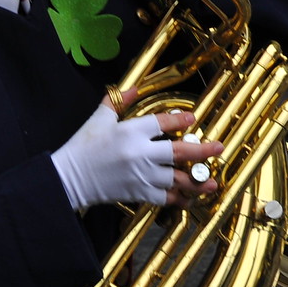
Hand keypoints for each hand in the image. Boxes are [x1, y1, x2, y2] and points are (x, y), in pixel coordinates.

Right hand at [50, 102, 222, 210]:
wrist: (69, 176)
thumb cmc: (83, 145)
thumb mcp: (99, 118)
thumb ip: (118, 101)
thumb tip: (134, 88)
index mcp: (130, 131)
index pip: (162, 123)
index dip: (180, 120)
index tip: (192, 118)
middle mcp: (140, 153)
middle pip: (179, 153)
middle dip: (202, 151)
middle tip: (218, 148)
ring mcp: (141, 175)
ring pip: (177, 179)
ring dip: (197, 181)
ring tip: (211, 181)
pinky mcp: (139, 193)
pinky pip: (165, 198)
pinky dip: (179, 199)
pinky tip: (190, 198)